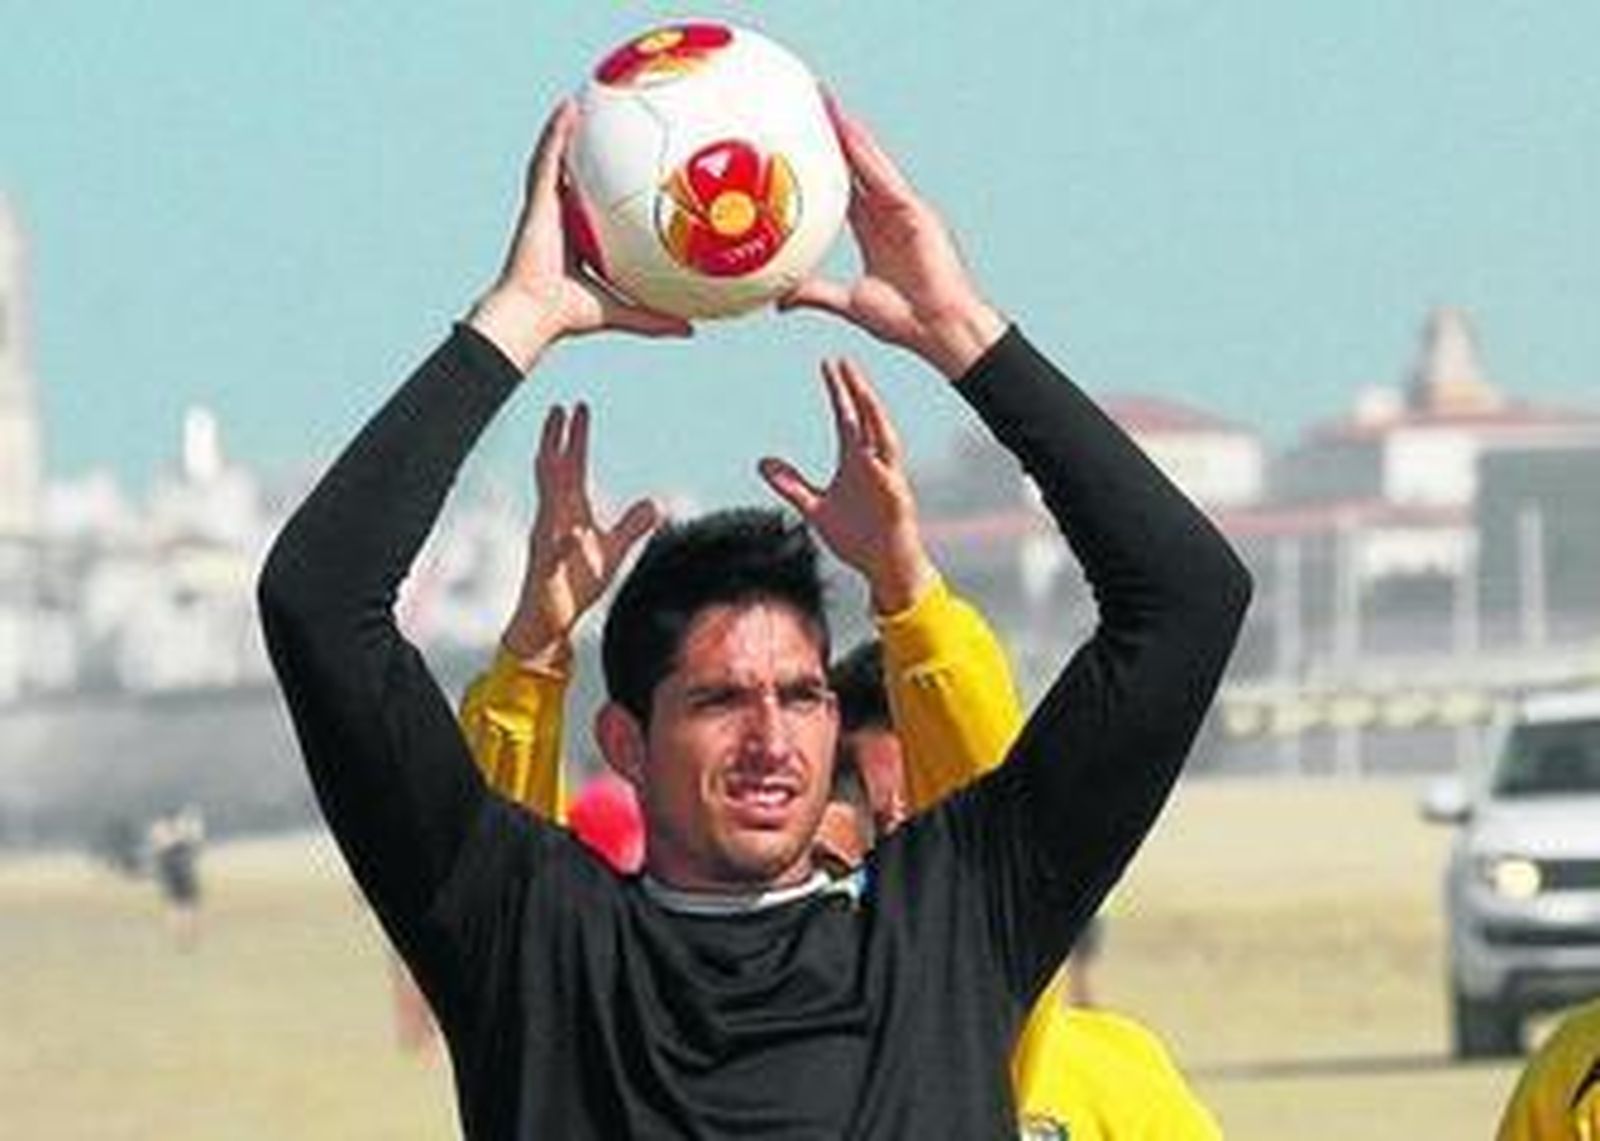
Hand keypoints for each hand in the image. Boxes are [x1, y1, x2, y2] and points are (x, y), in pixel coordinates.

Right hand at [468, 100, 692, 370]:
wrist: (536, 313)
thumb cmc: (569, 315)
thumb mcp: (623, 310)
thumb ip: (654, 317)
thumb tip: (691, 329)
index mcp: (578, 239)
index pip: (594, 208)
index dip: (607, 189)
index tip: (626, 173)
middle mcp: (561, 218)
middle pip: (576, 177)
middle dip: (587, 152)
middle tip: (608, 126)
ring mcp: (547, 206)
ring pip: (558, 159)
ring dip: (569, 130)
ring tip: (584, 100)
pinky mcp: (538, 200)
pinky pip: (549, 158)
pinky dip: (557, 131)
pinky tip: (569, 107)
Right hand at [502, 403, 660, 669]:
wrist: (550, 621)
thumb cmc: (575, 584)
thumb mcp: (612, 550)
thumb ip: (632, 526)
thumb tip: (657, 504)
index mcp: (568, 512)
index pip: (571, 467)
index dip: (575, 438)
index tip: (579, 409)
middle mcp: (553, 520)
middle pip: (552, 472)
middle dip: (556, 440)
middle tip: (560, 407)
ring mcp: (547, 543)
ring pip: (547, 502)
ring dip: (550, 474)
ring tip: (554, 446)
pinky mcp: (547, 572)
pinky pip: (554, 555)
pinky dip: (564, 544)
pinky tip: (573, 534)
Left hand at [758, 358, 935, 613]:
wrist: (883, 567)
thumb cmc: (856, 536)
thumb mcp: (815, 508)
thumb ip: (791, 485)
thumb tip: (763, 463)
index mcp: (856, 461)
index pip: (847, 417)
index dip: (838, 390)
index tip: (828, 364)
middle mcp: (874, 464)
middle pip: (867, 420)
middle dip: (857, 392)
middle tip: (844, 364)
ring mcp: (887, 482)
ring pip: (885, 443)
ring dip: (875, 418)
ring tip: (863, 394)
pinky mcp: (896, 505)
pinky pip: (890, 485)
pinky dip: (882, 471)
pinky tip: (872, 458)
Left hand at [777, 96, 1005, 378]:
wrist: (937, 329)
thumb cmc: (905, 320)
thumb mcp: (849, 303)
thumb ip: (815, 294)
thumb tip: (781, 299)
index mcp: (874, 232)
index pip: (845, 188)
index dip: (826, 163)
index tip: (803, 141)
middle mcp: (888, 214)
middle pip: (857, 165)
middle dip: (837, 135)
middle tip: (812, 103)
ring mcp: (904, 210)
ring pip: (870, 163)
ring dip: (849, 134)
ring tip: (826, 104)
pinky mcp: (916, 212)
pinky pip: (885, 177)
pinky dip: (866, 154)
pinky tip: (849, 132)